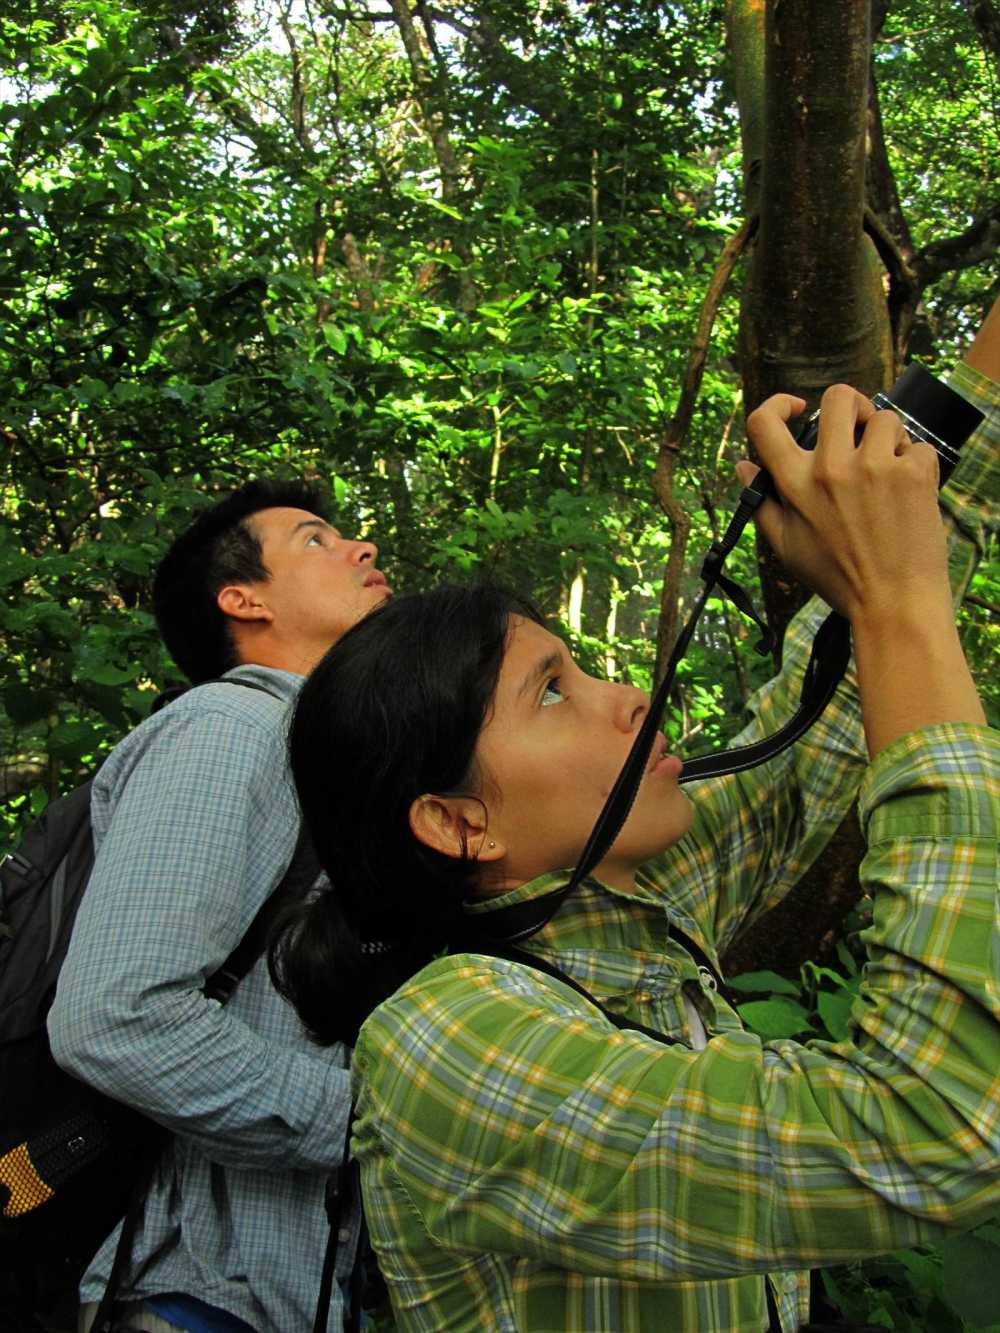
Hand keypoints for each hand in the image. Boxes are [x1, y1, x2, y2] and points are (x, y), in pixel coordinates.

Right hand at [736, 385, 946, 626]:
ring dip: (888, 439)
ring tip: (889, 470)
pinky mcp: (913, 473)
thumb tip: (743, 467)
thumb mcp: (787, 548)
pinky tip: (910, 492)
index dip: (778, 404)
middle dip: (851, 406)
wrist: (894, 603)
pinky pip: (917, 445)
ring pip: (885, 418)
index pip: (766, 424)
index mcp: (795, 484)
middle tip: (858, 425)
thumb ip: (762, 504)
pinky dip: (916, 463)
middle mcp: (832, 468)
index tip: (798, 409)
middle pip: (837, 397)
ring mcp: (875, 467)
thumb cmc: (839, 579)